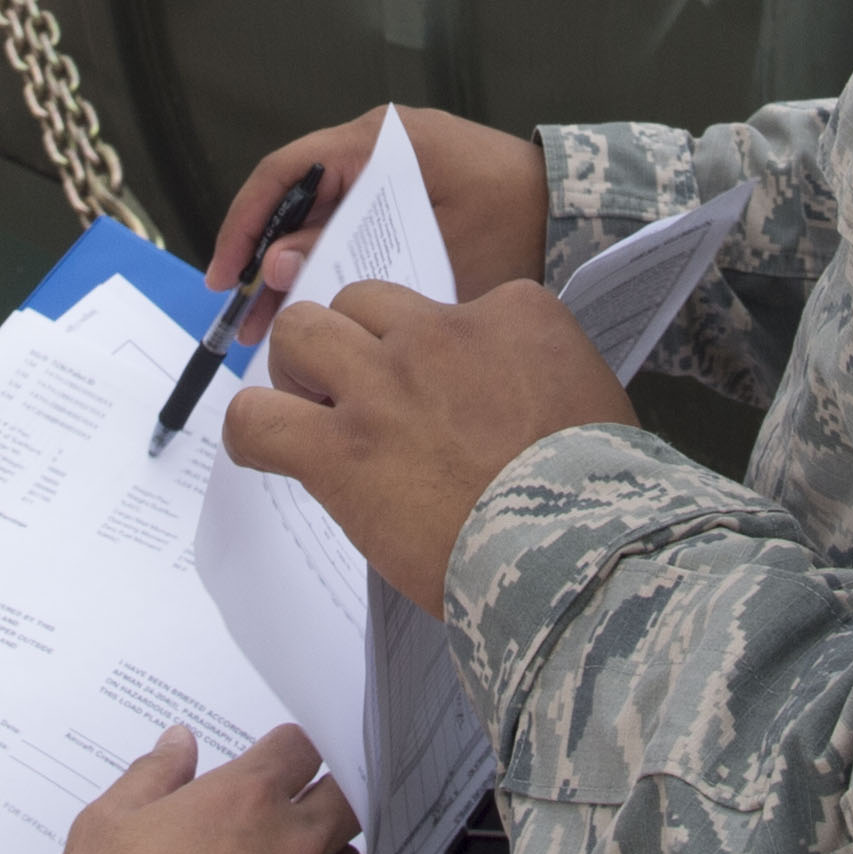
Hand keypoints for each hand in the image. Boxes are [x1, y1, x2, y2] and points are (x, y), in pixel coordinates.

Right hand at [30, 723, 364, 853]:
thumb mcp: (106, 826)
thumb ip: (153, 776)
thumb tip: (180, 744)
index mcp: (245, 802)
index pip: (299, 750)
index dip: (286, 754)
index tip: (276, 767)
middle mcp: (292, 852)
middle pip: (345, 804)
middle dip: (323, 803)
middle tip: (290, 821)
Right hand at [207, 110, 547, 302]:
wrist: (582, 217)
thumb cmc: (515, 225)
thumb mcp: (429, 249)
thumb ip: (348, 254)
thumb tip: (276, 268)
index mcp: (379, 139)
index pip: (285, 173)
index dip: (245, 225)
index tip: (225, 276)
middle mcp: (378, 145)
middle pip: (296, 199)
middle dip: (265, 259)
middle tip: (245, 320)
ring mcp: (392, 167)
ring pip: (320, 216)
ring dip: (294, 265)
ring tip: (273, 327)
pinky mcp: (408, 193)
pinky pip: (352, 223)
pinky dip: (329, 260)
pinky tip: (318, 306)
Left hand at [224, 281, 629, 616]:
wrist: (578, 551)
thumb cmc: (599, 493)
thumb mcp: (590, 396)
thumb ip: (536, 375)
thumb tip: (501, 400)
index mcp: (512, 312)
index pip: (445, 306)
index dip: (435, 354)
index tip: (446, 398)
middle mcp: (439, 334)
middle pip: (362, 302)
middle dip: (353, 342)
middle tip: (360, 395)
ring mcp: (383, 386)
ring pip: (301, 332)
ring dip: (299, 369)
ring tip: (313, 411)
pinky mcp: (338, 450)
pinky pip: (258, 418)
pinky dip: (253, 431)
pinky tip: (268, 451)